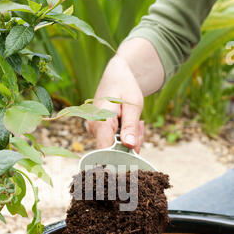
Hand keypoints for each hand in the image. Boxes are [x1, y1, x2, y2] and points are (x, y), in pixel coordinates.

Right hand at [87, 37, 164, 151]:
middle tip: (140, 125)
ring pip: (116, 146)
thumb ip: (130, 127)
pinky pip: (114, 141)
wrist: (116, 76)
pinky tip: (129, 123)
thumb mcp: (133, 105)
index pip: (105, 150)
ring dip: (130, 138)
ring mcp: (95, 131)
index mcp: (100, 121)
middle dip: (131, 143)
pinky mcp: (99, 132)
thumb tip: (129, 146)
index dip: (119, 156)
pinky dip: (126, 135)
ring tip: (136, 121)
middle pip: (113, 150)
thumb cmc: (125, 87)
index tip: (133, 152)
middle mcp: (94, 128)